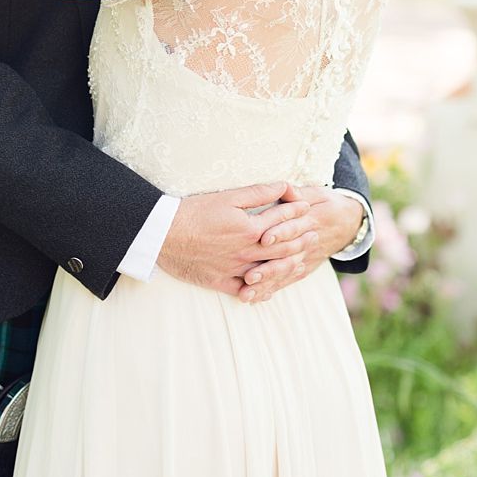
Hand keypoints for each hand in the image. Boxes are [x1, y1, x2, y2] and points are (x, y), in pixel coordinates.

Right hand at [156, 182, 316, 300]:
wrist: (162, 236)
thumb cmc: (193, 212)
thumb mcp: (228, 197)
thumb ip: (258, 193)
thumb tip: (283, 186)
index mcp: (250, 228)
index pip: (282, 219)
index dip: (297, 211)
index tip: (307, 207)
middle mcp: (246, 251)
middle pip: (282, 247)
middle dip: (301, 239)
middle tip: (315, 234)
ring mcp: (235, 269)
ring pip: (270, 271)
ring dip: (288, 265)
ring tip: (302, 260)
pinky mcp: (220, 282)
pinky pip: (245, 290)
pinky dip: (260, 290)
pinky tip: (269, 290)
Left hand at [237, 185, 365, 303]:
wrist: (350, 223)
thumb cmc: (327, 204)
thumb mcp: (317, 193)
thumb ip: (298, 193)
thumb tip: (284, 188)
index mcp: (311, 219)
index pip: (295, 226)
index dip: (281, 232)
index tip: (264, 239)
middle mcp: (309, 240)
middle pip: (288, 255)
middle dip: (269, 267)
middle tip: (250, 276)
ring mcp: (307, 257)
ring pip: (287, 272)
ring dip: (267, 283)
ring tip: (248, 292)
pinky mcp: (306, 268)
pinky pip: (290, 280)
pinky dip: (273, 290)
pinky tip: (256, 298)